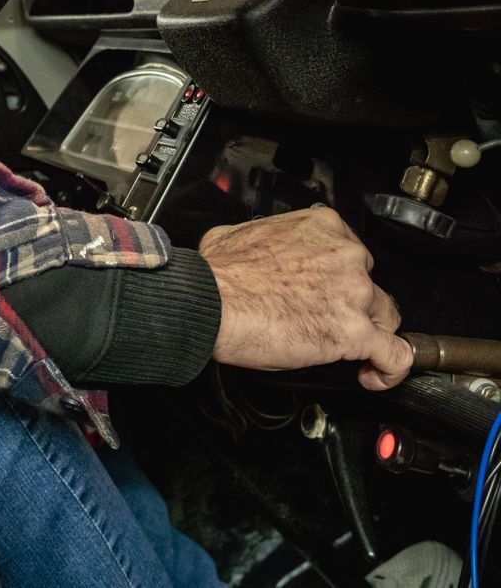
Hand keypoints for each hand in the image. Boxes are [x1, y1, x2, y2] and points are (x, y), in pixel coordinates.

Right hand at [200, 207, 412, 390]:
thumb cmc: (218, 273)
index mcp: (323, 228)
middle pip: (371, 284)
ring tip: (348, 349)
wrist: (209, 303)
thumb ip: (261, 237)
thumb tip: (251, 249)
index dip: (338, 277)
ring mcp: (354, 294)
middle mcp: (346, 257)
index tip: (325, 291)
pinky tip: (375, 374)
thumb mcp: (237, 235)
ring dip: (369, 332)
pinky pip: (394, 355)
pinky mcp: (354, 333)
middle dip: (353, 304)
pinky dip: (390, 368)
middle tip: (325, 318)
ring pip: (385, 317)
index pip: (351, 253)